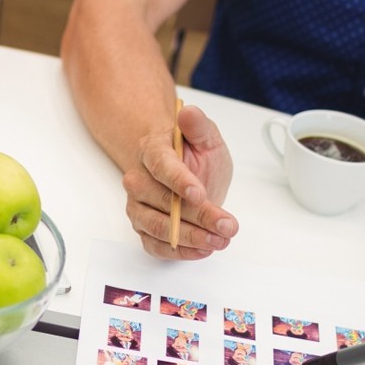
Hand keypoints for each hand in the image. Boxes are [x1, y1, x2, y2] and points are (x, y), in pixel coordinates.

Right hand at [122, 104, 236, 259]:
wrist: (187, 175)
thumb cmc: (195, 156)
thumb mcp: (207, 138)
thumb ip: (199, 126)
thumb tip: (187, 112)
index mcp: (152, 151)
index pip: (161, 166)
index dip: (179, 181)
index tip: (200, 194)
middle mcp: (138, 180)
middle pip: (164, 202)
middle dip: (198, 216)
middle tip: (227, 225)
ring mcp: (137, 207)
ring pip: (158, 227)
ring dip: (191, 238)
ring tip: (220, 240)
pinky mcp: (143, 229)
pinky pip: (154, 245)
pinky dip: (179, 252)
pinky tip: (203, 250)